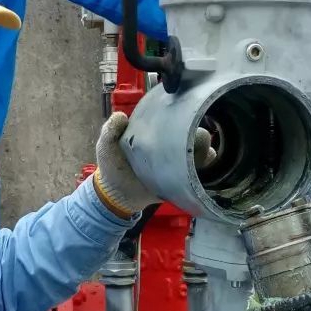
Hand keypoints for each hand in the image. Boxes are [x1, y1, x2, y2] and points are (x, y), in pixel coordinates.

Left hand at [93, 110, 215, 217]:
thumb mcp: (106, 144)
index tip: (185, 115)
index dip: (184, 115)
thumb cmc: (112, 166)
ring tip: (193, 156)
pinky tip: (196, 170)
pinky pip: (200, 174)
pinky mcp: (181, 179)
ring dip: (204, 152)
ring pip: (203, 152)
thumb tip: (122, 115)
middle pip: (197, 134)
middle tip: (191, 140)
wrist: (116, 195)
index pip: (179, 118)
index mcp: (158, 132)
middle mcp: (172, 145)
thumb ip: (111, 129)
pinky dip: (203, 171)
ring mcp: (178, 162)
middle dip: (199, 134)